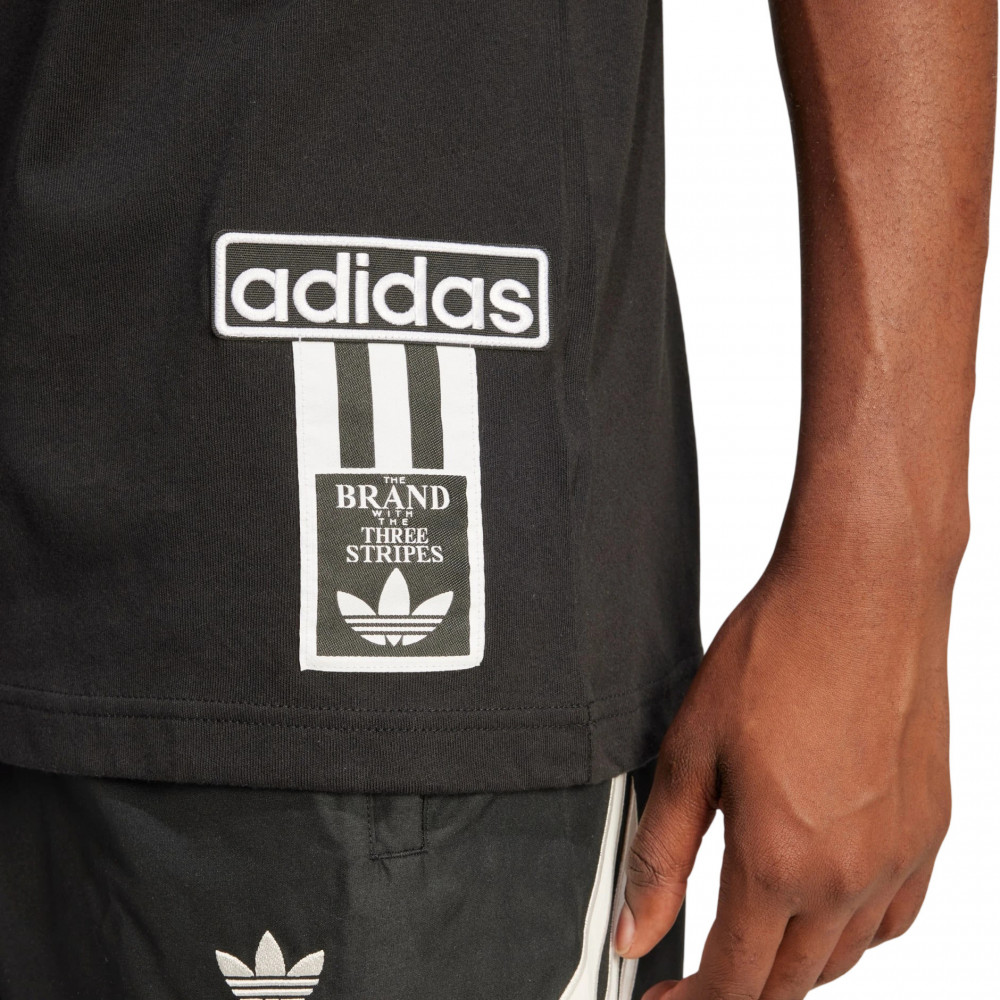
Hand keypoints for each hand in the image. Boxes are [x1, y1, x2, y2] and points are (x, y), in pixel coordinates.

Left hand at [616, 545, 953, 999]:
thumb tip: (635, 935)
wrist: (862, 593)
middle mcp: (851, 876)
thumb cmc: (775, 656)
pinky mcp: (931, 830)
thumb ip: (660, 856)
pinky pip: (893, 918)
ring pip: (843, 958)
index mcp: (780, 861)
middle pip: (791, 983)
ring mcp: (901, 857)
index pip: (734, 980)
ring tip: (751, 940)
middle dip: (739, 992)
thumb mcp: (689, 753)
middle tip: (699, 974)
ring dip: (791, 966)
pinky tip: (824, 904)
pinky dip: (851, 933)